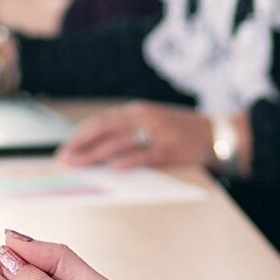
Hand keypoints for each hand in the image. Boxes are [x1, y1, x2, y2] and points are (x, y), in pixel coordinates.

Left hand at [57, 102, 213, 169]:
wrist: (215, 134)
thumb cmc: (181, 131)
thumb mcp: (152, 123)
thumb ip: (129, 131)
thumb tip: (100, 148)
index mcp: (137, 111)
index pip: (101, 121)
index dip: (81, 134)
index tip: (66, 148)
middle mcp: (143, 118)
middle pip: (104, 129)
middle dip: (81, 144)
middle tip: (64, 158)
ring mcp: (155, 133)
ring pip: (118, 142)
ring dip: (95, 154)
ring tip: (78, 163)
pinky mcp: (168, 149)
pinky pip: (143, 155)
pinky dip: (127, 161)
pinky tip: (112, 168)